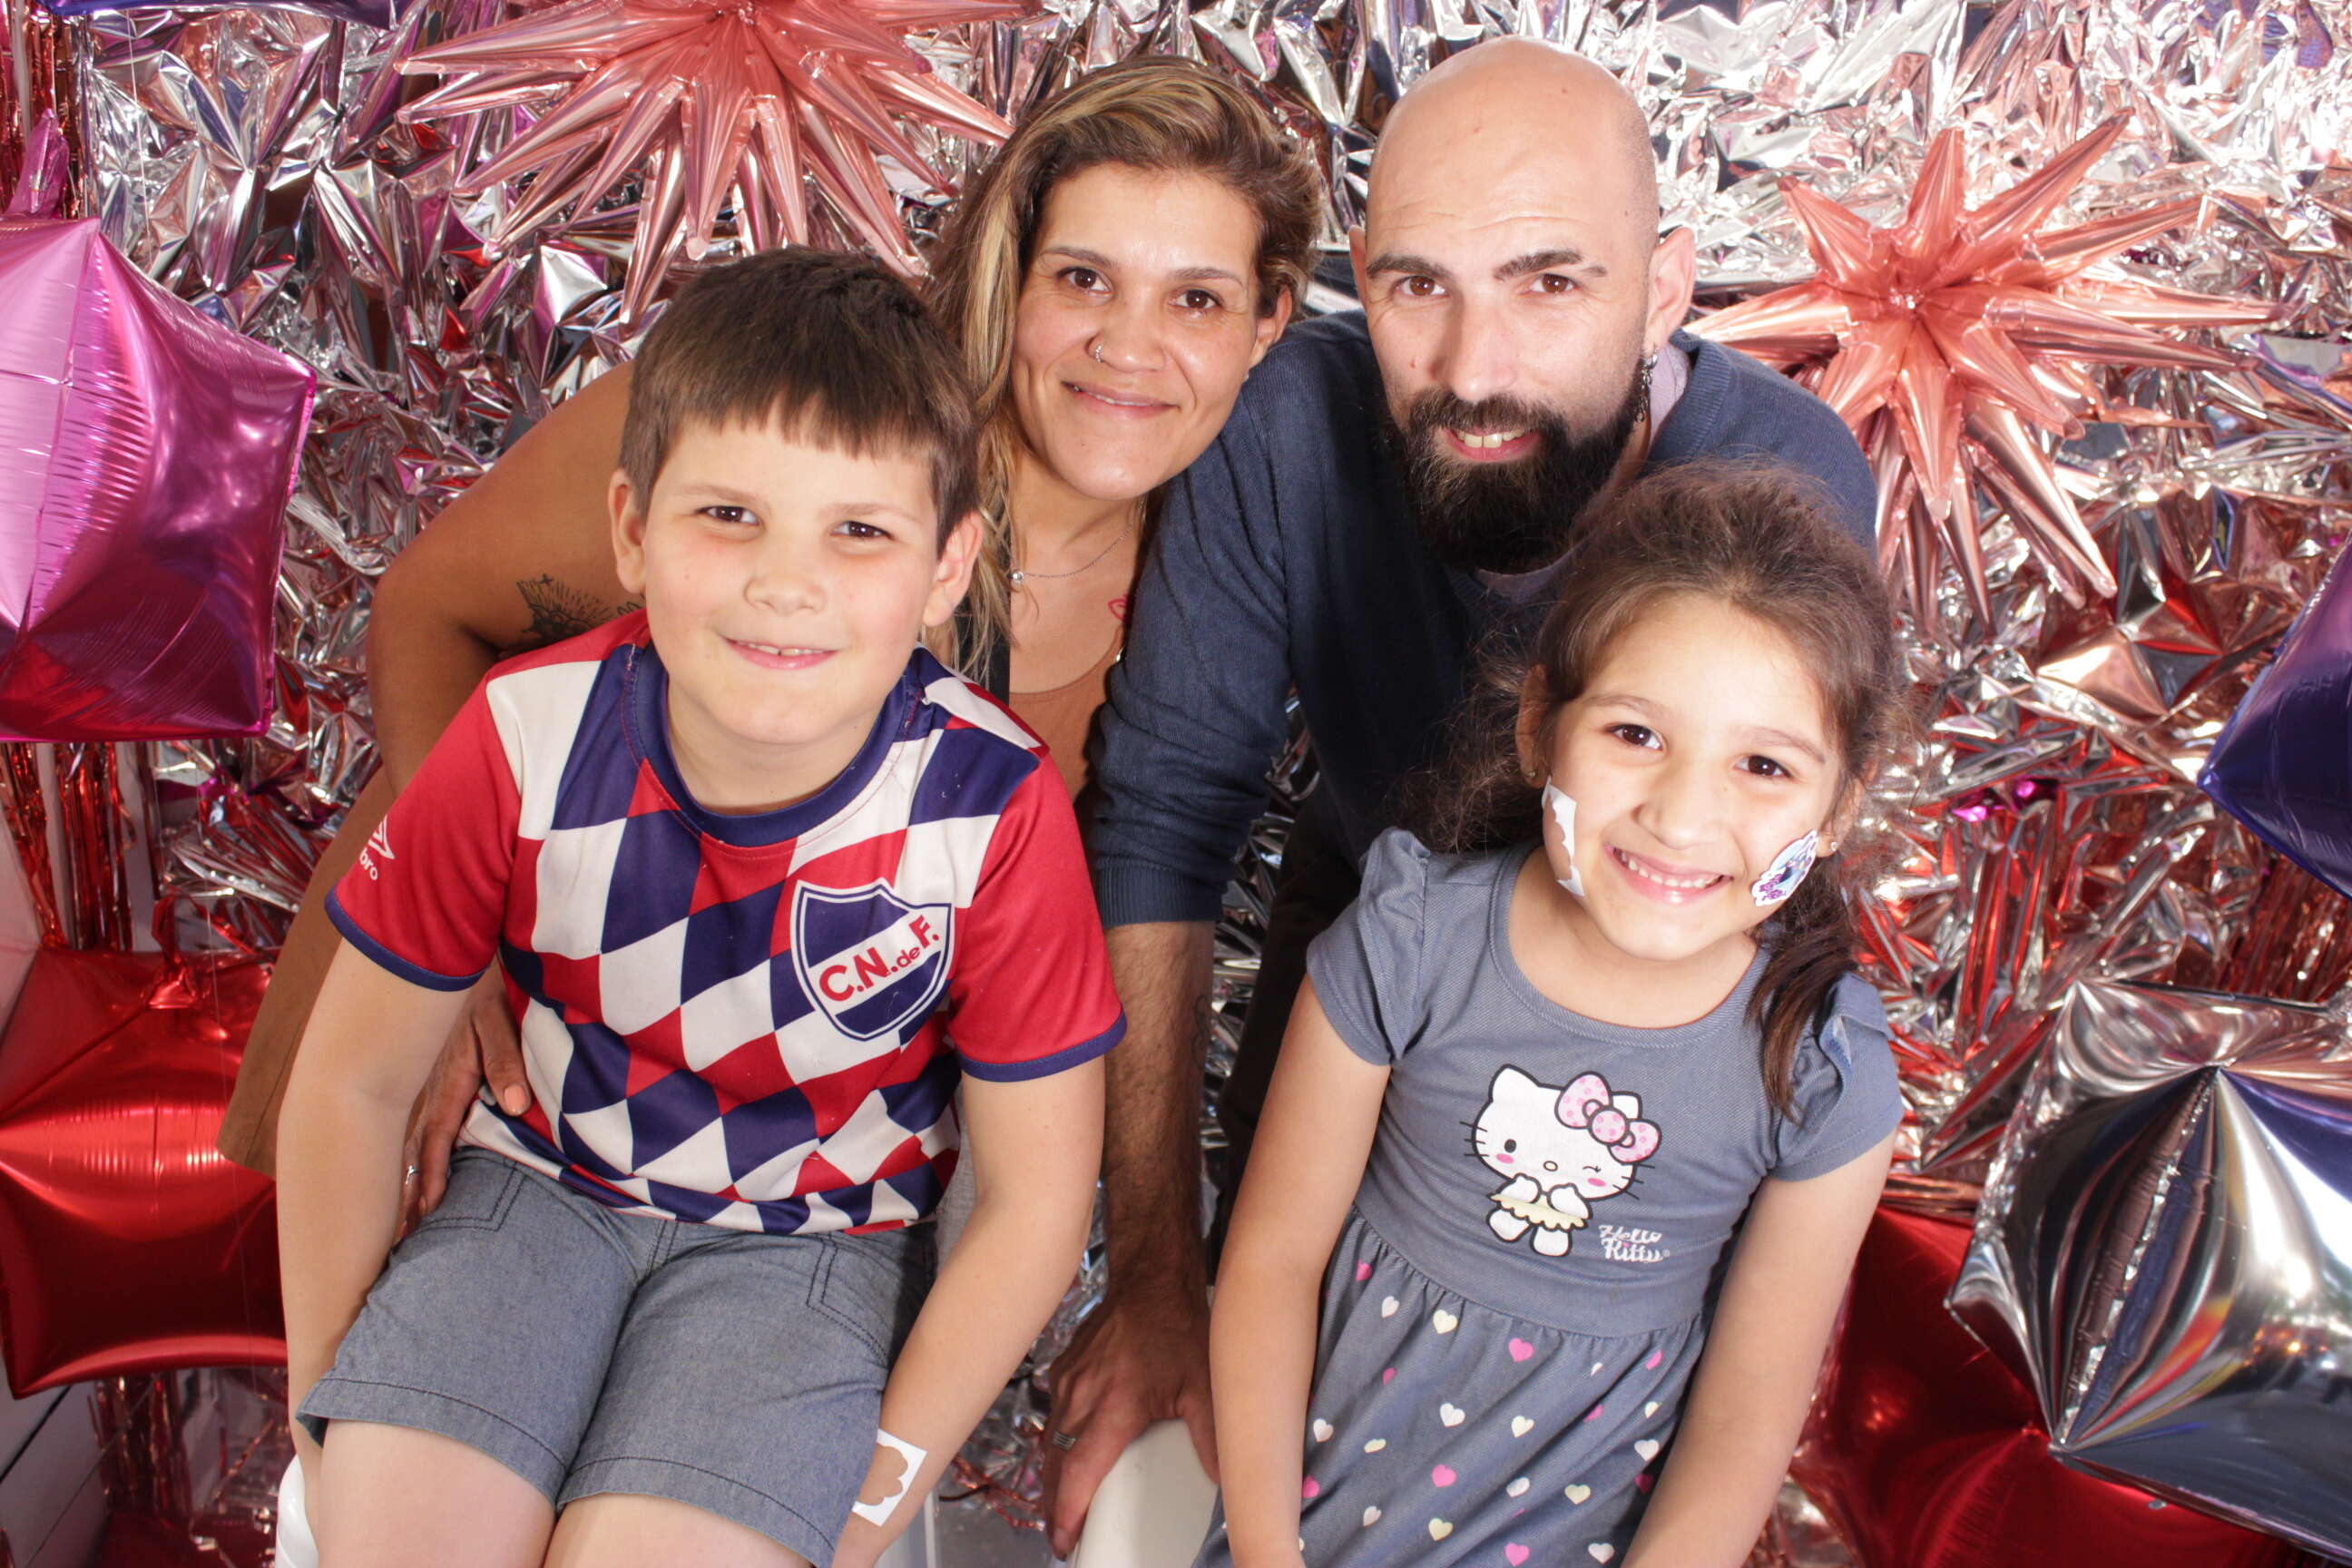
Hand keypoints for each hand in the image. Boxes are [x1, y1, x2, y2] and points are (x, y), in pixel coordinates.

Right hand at [398, 968, 525, 1229]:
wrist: (456, 960)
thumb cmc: (486, 994)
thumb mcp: (499, 1022)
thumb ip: (506, 1062)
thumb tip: (518, 1105)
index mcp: (448, 1083)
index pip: (437, 1141)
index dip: (433, 1177)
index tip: (426, 1213)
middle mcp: (431, 1091)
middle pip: (414, 1153)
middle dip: (406, 1194)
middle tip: (399, 1238)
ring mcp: (426, 1087)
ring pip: (411, 1144)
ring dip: (405, 1181)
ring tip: (398, 1222)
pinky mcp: (432, 1081)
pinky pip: (416, 1127)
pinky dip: (411, 1157)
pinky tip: (409, 1176)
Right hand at [1040, 1288, 1217, 1558]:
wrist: (1152, 1278)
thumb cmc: (1177, 1326)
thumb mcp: (1204, 1386)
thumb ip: (1213, 1438)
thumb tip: (1230, 1480)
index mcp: (1114, 1406)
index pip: (1078, 1472)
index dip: (1067, 1512)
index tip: (1064, 1539)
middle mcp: (1082, 1396)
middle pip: (1054, 1466)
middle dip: (1054, 1506)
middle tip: (1064, 1535)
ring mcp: (1068, 1381)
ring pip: (1049, 1442)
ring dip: (1053, 1476)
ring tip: (1063, 1504)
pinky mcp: (1064, 1369)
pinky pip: (1053, 1415)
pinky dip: (1056, 1442)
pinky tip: (1069, 1453)